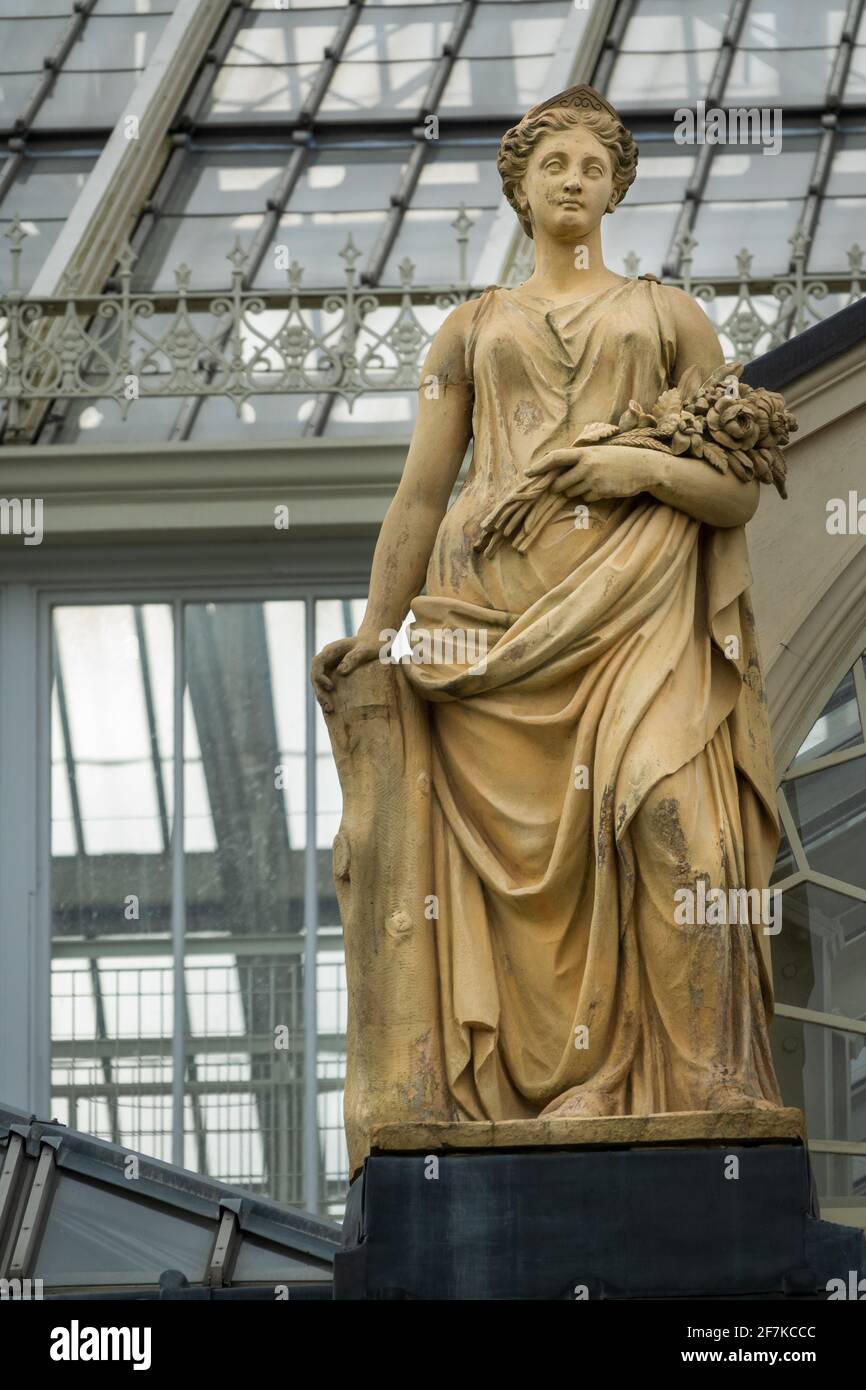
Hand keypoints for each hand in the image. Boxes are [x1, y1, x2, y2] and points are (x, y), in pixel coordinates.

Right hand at [311, 633, 382, 713]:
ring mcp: (330, 666)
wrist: (376, 641)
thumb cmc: (373, 643)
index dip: (319, 676)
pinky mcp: (335, 674)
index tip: (330, 687)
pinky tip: (334, 708)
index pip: (317, 663)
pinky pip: (327, 686)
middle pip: (316, 675)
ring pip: (320, 682)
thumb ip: (354, 657)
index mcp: (332, 650)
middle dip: (320, 691)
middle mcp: (328, 658)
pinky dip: (329, 696)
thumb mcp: (366, 649)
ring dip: (322, 696)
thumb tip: (340, 671)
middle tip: (328, 707)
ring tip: (329, 710)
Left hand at [525, 444, 667, 502]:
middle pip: (559, 483)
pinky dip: (591, 495)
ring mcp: (593, 479)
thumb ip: (579, 459)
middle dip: (560, 487)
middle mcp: (586, 465)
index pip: (555, 458)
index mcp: (584, 452)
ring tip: (594, 481)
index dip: (539, 466)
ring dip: (577, 491)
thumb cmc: (618, 459)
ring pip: (572, 493)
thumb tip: (557, 470)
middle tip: (568, 484)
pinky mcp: (601, 492)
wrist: (643, 467)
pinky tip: (603, 487)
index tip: (527, 473)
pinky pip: (586, 498)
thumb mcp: (598, 453)